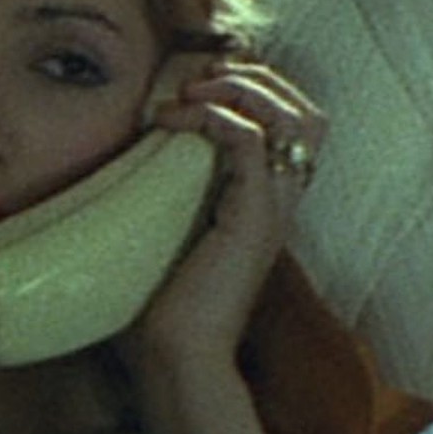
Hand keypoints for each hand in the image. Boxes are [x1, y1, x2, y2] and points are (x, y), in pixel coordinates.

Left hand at [121, 55, 326, 369]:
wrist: (177, 357)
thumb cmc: (164, 305)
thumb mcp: (170, 230)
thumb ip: (168, 189)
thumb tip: (123, 153)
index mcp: (268, 201)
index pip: (296, 121)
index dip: (258, 87)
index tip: (199, 86)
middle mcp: (283, 201)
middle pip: (309, 110)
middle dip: (257, 77)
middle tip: (201, 80)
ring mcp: (274, 209)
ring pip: (296, 117)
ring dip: (243, 90)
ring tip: (194, 93)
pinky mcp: (253, 218)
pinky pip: (252, 143)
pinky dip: (214, 118)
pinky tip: (173, 122)